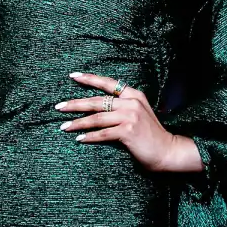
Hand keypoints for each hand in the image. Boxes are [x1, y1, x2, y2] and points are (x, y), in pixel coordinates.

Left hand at [56, 72, 202, 172]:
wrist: (168, 150)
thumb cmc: (151, 135)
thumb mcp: (139, 114)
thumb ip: (122, 108)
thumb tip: (97, 109)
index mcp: (134, 95)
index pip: (108, 83)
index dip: (89, 79)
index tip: (73, 76)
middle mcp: (131, 102)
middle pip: (97, 101)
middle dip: (75, 104)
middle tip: (58, 107)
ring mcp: (130, 116)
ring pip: (96, 118)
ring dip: (78, 123)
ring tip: (64, 127)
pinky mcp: (128, 131)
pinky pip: (102, 134)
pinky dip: (89, 137)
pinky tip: (79, 139)